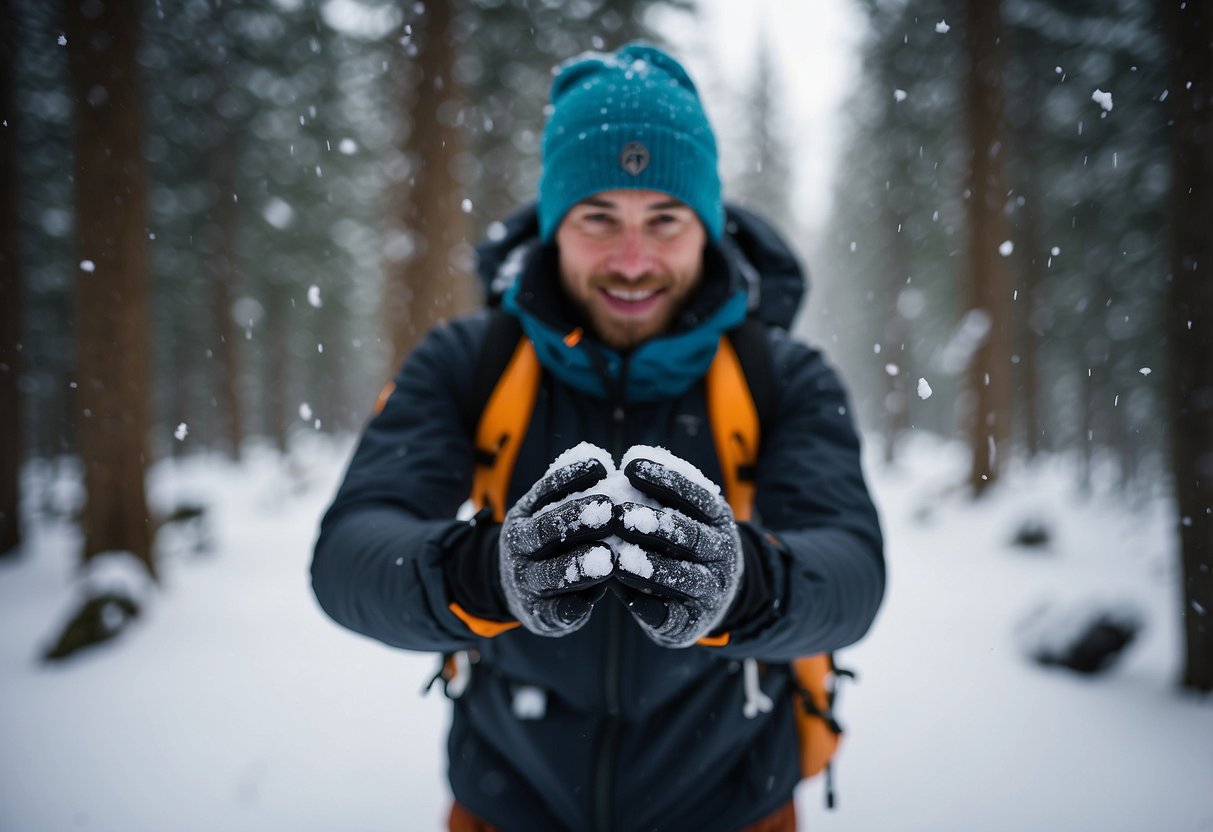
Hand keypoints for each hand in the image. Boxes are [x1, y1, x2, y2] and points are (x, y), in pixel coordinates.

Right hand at [499, 456, 615, 636]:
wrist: (515, 590)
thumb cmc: (548, 543)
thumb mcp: (546, 513)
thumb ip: (569, 494)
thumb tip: (603, 464)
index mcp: (522, 516)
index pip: (545, 492)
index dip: (571, 478)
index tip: (602, 467)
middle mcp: (518, 547)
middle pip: (545, 530)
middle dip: (577, 519)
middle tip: (610, 510)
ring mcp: (526, 583)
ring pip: (550, 573)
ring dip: (579, 566)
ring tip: (608, 560)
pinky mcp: (539, 616)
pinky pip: (554, 612)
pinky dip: (572, 608)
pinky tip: (592, 600)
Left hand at [611, 454, 743, 647]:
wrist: (713, 597)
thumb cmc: (684, 545)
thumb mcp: (686, 515)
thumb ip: (660, 498)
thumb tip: (619, 471)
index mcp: (720, 520)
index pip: (697, 495)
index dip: (664, 479)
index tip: (629, 466)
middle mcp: (723, 554)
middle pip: (691, 536)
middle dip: (654, 524)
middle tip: (618, 514)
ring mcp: (712, 591)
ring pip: (685, 577)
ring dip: (650, 568)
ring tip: (617, 561)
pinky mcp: (693, 623)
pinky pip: (671, 615)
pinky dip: (647, 605)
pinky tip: (622, 594)